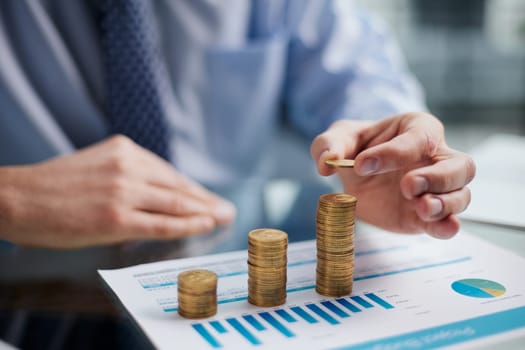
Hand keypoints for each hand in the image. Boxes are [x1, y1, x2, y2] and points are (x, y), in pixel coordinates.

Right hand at [0, 136, 235, 247]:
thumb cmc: (54, 185)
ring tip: (221, 218)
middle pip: (178, 186)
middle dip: (206, 199)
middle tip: (227, 208)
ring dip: (203, 212)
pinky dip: (186, 225)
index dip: (193, 187)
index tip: (210, 197)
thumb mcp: (96, 163)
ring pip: (175, 203)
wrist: (17, 197)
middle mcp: (128, 166)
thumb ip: (128, 172)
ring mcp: (124, 192)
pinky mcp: (116, 218)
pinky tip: (203, 226)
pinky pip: (161, 223)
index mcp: (124, 149)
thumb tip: (159, 191)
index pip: (169, 172)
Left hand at [311, 113, 474, 238]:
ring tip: (422, 208)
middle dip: (437, 177)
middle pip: (460, 165)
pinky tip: (439, 228)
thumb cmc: (357, 147)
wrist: (358, 174)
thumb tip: (327, 161)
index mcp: (418, 130)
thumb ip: (329, 144)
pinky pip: (449, 221)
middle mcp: (436, 158)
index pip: (417, 139)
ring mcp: (436, 189)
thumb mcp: (340, 138)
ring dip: (445, 203)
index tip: (362, 165)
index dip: (392, 153)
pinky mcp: (427, 216)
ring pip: (461, 195)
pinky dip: (447, 226)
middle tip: (407, 185)